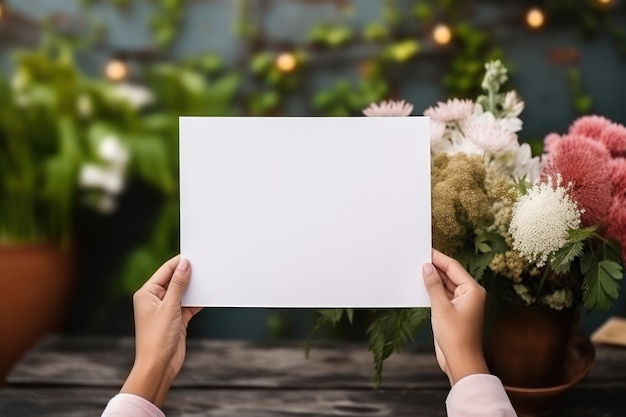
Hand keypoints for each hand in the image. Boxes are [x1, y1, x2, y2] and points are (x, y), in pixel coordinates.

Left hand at [121, 255, 201, 407]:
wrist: (159, 365)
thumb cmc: (157, 339)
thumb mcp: (170, 306)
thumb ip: (178, 284)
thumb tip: (184, 265)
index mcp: (147, 293)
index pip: (165, 271)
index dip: (179, 263)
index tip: (195, 256)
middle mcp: (155, 300)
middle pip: (174, 280)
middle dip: (188, 275)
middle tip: (204, 268)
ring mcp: (166, 310)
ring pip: (183, 293)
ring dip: (194, 289)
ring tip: (207, 281)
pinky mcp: (176, 319)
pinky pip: (189, 305)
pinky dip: (197, 302)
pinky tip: (207, 297)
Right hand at [422, 249, 488, 385]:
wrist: (460, 362)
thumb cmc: (456, 337)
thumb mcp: (440, 307)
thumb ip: (433, 285)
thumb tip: (427, 268)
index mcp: (473, 290)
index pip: (453, 267)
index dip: (438, 258)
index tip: (425, 250)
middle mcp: (470, 295)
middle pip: (450, 274)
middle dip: (435, 268)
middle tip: (417, 258)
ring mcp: (463, 304)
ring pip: (446, 285)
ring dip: (433, 280)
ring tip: (417, 271)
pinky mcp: (455, 312)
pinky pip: (444, 296)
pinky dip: (433, 291)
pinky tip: (422, 287)